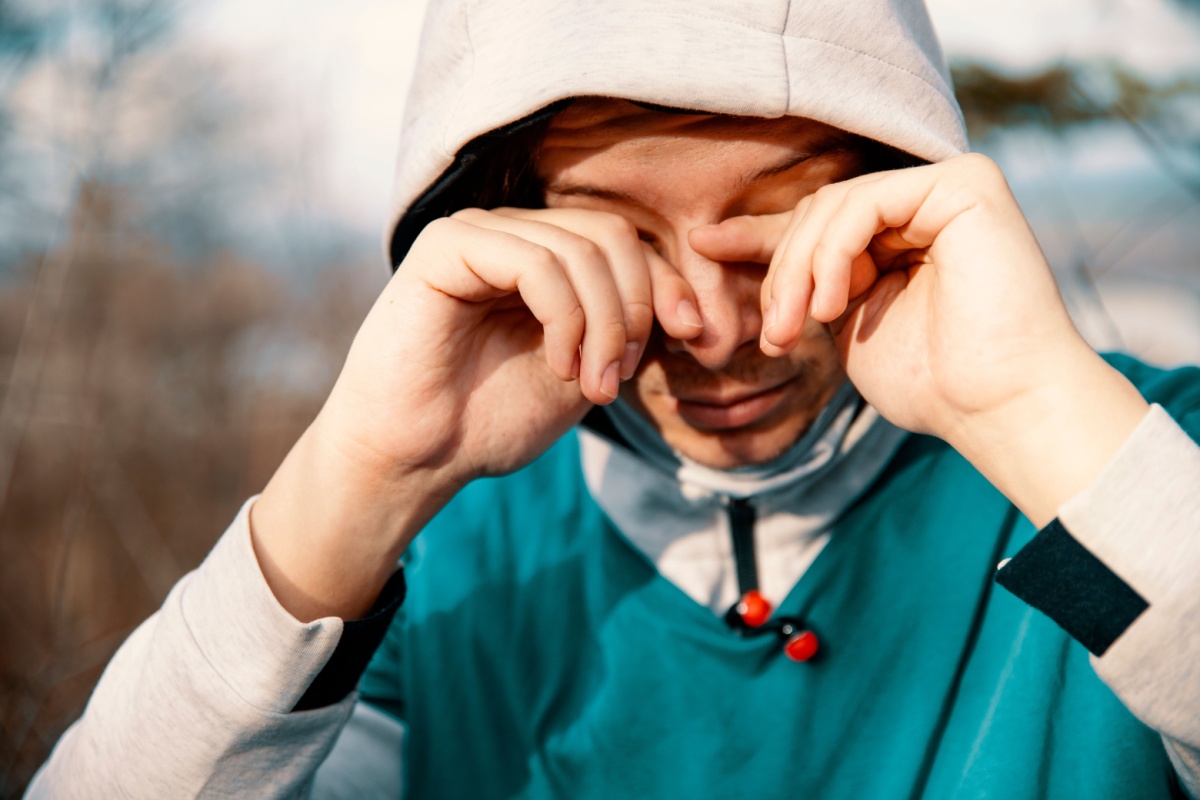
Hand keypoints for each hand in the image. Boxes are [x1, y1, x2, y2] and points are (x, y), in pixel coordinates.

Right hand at [252, 207, 701, 618]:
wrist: (417, 458)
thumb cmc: (490, 420)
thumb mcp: (585, 371)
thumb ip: (626, 331)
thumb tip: (690, 307)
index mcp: (544, 258)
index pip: (625, 242)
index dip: (666, 284)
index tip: (694, 337)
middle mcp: (513, 234)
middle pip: (610, 235)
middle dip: (636, 308)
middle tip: (620, 376)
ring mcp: (479, 234)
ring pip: (579, 248)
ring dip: (604, 323)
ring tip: (591, 383)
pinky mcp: (446, 247)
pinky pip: (534, 260)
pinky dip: (565, 316)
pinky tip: (559, 364)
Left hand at [691, 154, 1148, 524]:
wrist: (994, 407)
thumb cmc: (931, 383)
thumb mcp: (847, 326)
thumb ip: (813, 285)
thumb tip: (742, 252)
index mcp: (901, 238)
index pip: (816, 223)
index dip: (757, 235)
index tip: (703, 243)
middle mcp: (925, 206)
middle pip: (818, 212)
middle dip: (782, 273)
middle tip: (776, 337)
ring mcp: (947, 189)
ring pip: (835, 206)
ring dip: (800, 271)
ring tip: (800, 329)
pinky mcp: (967, 184)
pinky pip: (865, 203)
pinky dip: (834, 252)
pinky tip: (832, 305)